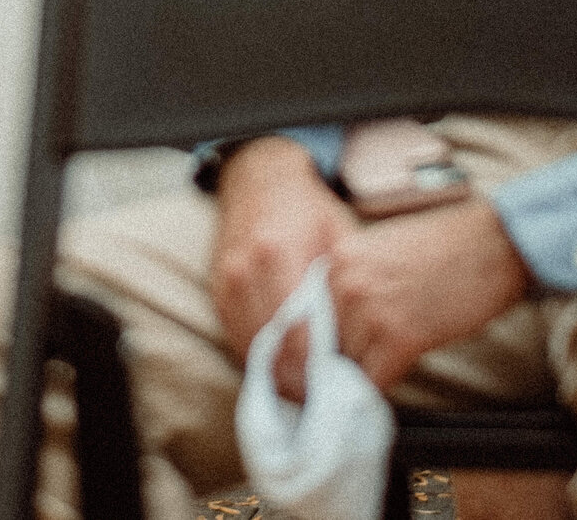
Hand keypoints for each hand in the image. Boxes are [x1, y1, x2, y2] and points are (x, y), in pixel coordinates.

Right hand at [210, 137, 361, 389]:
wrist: (259, 178)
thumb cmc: (307, 207)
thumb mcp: (339, 235)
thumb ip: (343, 285)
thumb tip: (359, 339)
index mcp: (282, 255)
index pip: (299, 334)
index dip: (317, 369)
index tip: (335, 389)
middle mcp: (249, 270)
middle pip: (274, 347)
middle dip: (297, 381)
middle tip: (321, 400)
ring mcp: (229, 280)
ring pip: (251, 347)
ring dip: (275, 375)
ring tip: (301, 392)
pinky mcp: (218, 288)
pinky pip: (236, 335)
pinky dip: (257, 357)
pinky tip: (277, 368)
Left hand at [327, 195, 529, 392]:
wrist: (493, 244)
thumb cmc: (448, 247)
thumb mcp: (383, 251)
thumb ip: (354, 281)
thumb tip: (338, 324)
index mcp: (338, 259)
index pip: (312, 314)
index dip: (325, 337)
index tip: (329, 355)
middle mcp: (346, 283)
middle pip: (327, 341)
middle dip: (343, 357)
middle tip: (360, 365)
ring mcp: (371, 311)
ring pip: (349, 364)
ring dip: (364, 372)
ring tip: (384, 368)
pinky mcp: (401, 337)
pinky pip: (375, 378)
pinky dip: (382, 385)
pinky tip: (396, 376)